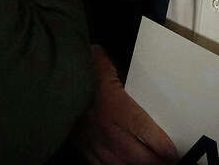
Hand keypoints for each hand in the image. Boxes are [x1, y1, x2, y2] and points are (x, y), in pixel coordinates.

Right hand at [72, 46, 176, 164]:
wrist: (44, 90)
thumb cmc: (73, 76)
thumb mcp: (97, 65)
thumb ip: (111, 66)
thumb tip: (120, 63)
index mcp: (118, 109)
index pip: (149, 134)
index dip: (165, 147)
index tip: (174, 152)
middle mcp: (109, 131)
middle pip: (140, 157)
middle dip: (157, 162)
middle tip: (167, 164)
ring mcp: (95, 144)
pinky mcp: (83, 150)